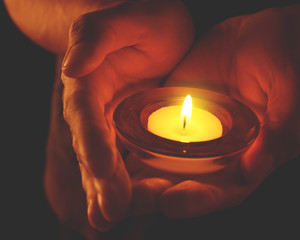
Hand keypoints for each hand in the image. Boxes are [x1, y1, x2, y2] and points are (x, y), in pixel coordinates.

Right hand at [59, 0, 192, 231]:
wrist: (156, 27)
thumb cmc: (143, 17)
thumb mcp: (126, 17)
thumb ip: (96, 35)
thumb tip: (72, 67)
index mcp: (90, 82)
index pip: (86, 117)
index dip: (93, 143)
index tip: (103, 169)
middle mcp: (98, 108)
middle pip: (95, 148)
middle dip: (102, 181)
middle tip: (111, 213)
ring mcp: (115, 122)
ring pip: (109, 161)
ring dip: (112, 192)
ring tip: (113, 219)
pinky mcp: (133, 129)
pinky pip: (129, 159)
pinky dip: (130, 184)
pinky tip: (133, 205)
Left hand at [128, 9, 299, 217]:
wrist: (260, 31)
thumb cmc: (286, 58)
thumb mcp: (294, 89)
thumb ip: (283, 131)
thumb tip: (253, 171)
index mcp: (250, 156)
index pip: (223, 190)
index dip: (198, 199)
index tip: (170, 201)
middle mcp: (218, 152)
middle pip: (185, 182)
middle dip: (156, 194)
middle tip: (129, 201)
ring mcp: (193, 134)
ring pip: (162, 162)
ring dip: (137, 177)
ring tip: (110, 186)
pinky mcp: (173, 112)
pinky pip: (150, 131)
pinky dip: (131, 144)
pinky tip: (110, 151)